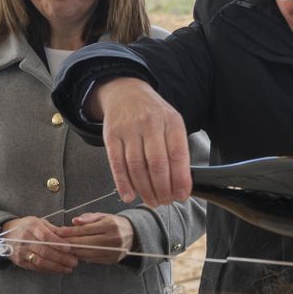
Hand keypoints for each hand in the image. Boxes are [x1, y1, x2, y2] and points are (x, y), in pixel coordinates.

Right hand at [0, 216, 77, 273]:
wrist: (5, 234)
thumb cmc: (27, 226)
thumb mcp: (39, 222)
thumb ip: (54, 229)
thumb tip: (70, 234)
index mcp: (32, 226)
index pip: (45, 236)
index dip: (58, 243)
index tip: (69, 248)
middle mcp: (25, 239)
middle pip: (44, 251)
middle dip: (61, 258)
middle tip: (74, 261)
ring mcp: (22, 252)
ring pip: (40, 261)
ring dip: (56, 266)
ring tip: (69, 268)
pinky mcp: (20, 262)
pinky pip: (36, 267)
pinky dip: (49, 270)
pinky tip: (59, 270)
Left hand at [54, 213, 134, 263]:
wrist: (133, 234)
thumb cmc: (113, 223)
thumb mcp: (103, 216)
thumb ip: (88, 218)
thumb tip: (74, 221)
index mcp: (111, 225)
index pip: (85, 230)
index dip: (69, 231)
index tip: (58, 232)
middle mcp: (114, 238)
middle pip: (85, 243)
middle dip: (68, 243)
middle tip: (56, 242)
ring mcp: (114, 251)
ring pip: (87, 253)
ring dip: (73, 252)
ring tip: (63, 248)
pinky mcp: (113, 260)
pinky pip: (93, 260)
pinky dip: (82, 257)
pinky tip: (75, 253)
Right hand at [95, 77, 191, 207]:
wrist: (126, 92)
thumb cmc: (153, 113)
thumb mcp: (172, 122)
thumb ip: (177, 148)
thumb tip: (181, 182)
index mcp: (171, 121)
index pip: (178, 154)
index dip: (180, 179)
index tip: (182, 195)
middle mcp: (150, 124)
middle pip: (157, 163)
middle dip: (163, 188)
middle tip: (165, 201)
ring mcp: (129, 129)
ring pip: (136, 166)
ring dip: (145, 189)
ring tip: (152, 201)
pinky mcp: (111, 135)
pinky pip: (117, 164)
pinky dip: (123, 183)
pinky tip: (129, 195)